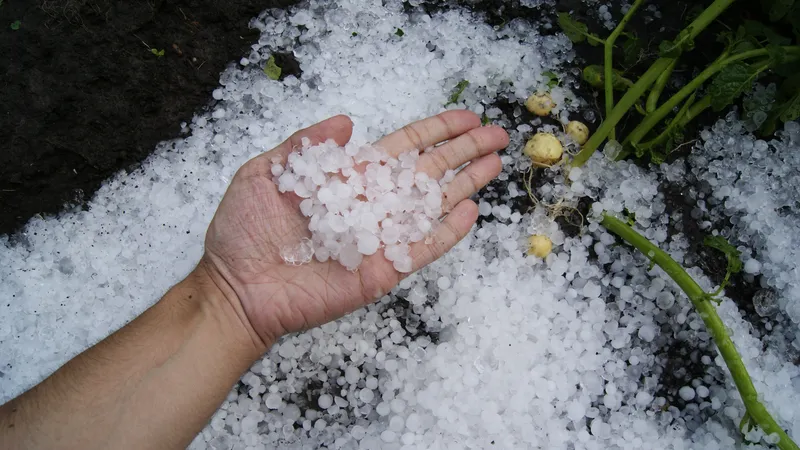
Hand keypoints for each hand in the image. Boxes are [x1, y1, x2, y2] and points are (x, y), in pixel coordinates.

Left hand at [199, 111, 508, 348]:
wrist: (236, 287)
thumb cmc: (244, 231)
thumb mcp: (265, 173)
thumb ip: (306, 145)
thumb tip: (347, 119)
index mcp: (349, 178)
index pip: (403, 148)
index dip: (436, 131)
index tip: (466, 117)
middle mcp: (371, 204)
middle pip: (429, 172)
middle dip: (464, 152)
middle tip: (498, 135)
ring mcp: (380, 238)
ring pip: (432, 206)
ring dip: (465, 184)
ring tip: (496, 164)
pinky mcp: (382, 270)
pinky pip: (422, 249)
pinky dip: (447, 232)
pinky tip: (471, 212)